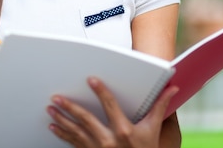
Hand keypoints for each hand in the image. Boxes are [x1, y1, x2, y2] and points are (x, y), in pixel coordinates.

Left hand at [47, 77, 178, 147]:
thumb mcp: (153, 130)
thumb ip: (159, 107)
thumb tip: (172, 89)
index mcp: (124, 130)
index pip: (110, 105)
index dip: (100, 91)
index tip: (91, 80)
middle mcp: (109, 140)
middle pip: (86, 119)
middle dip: (70, 107)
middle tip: (57, 97)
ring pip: (76, 132)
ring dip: (61, 120)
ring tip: (51, 108)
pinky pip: (73, 144)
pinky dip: (62, 135)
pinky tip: (53, 127)